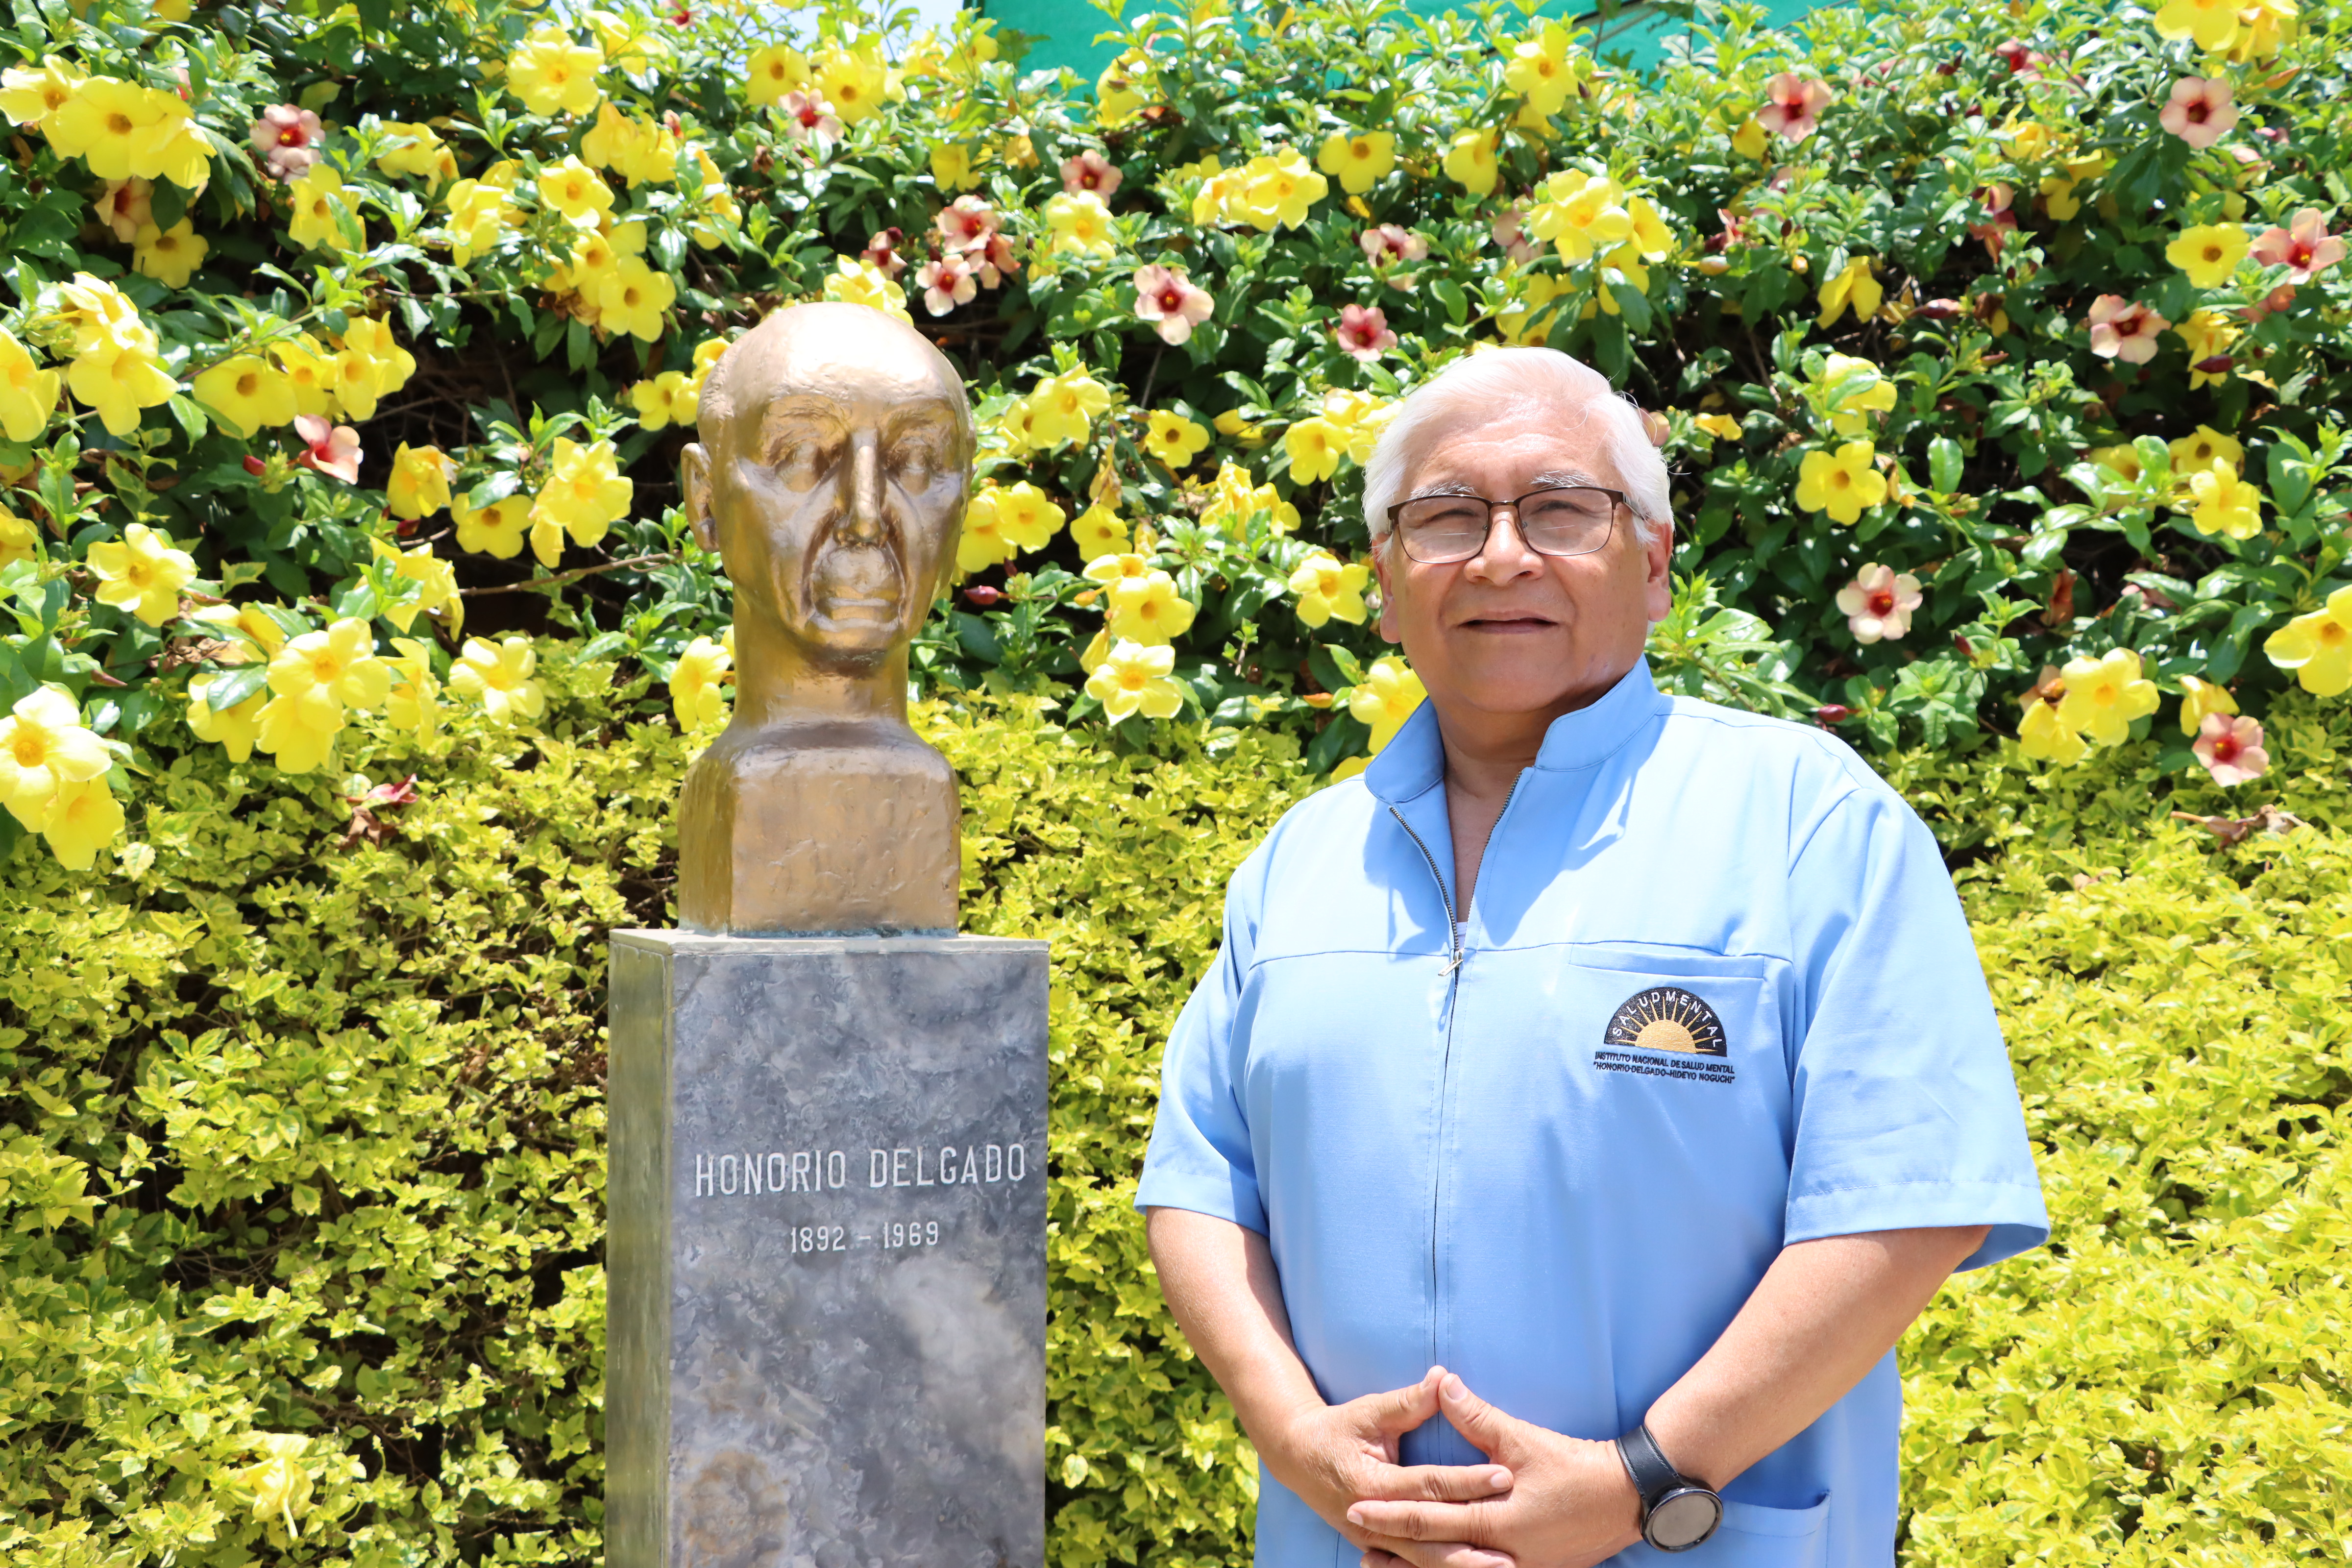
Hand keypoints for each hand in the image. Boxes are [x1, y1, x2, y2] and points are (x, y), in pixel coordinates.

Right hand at [1259, 1366, 1516, 1545]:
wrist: (1296, 1457)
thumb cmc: (1337, 1429)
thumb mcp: (1368, 1411)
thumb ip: (1409, 1401)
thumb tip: (1444, 1378)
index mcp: (1372, 1483)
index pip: (1429, 1484)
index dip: (1467, 1480)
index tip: (1505, 1476)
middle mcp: (1372, 1518)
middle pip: (1428, 1536)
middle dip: (1471, 1542)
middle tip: (1511, 1548)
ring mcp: (1372, 1539)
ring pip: (1422, 1559)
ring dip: (1460, 1565)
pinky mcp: (1375, 1546)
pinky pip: (1411, 1564)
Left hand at [1346, 1372, 1643, 1567]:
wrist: (1627, 1499)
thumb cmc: (1575, 1467)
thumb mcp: (1522, 1439)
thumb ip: (1476, 1415)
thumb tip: (1440, 1382)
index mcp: (1495, 1519)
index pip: (1428, 1517)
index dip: (1389, 1513)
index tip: (1355, 1506)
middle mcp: (1502, 1552)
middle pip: (1435, 1554)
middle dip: (1393, 1547)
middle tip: (1357, 1538)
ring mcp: (1518, 1567)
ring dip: (1417, 1566)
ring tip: (1380, 1561)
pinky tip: (1436, 1565)